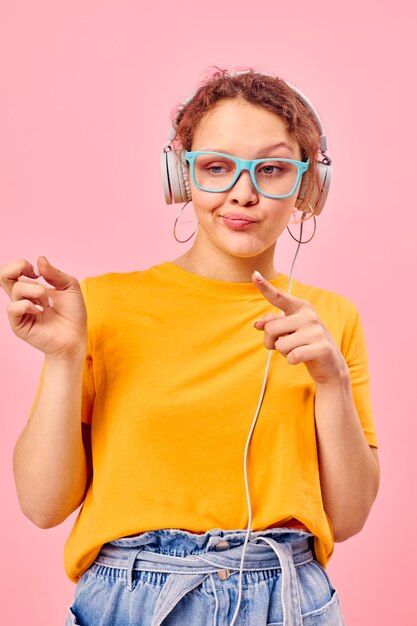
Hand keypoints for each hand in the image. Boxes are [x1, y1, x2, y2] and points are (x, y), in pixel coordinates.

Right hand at [0, 256, 86, 359]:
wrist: (75, 338)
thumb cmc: (73, 314)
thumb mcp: (70, 287)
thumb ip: (55, 273)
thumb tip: (39, 259)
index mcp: (31, 288)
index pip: (13, 270)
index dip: (22, 265)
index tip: (39, 272)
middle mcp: (23, 298)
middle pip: (3, 275)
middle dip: (17, 267)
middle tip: (36, 275)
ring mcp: (20, 311)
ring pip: (15, 289)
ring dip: (36, 291)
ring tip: (49, 302)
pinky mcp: (19, 324)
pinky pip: (13, 308)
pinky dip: (28, 305)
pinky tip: (40, 311)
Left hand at [252, 270, 348, 384]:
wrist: (329, 363)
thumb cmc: (304, 343)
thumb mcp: (288, 331)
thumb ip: (272, 324)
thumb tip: (258, 324)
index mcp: (300, 307)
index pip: (278, 297)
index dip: (265, 287)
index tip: (254, 274)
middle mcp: (309, 315)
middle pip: (270, 329)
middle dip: (271, 342)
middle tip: (285, 344)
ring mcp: (316, 331)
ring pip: (280, 345)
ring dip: (284, 353)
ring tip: (297, 350)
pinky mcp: (322, 348)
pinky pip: (292, 357)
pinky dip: (292, 360)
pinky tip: (303, 358)